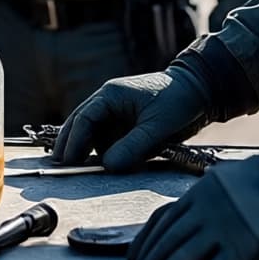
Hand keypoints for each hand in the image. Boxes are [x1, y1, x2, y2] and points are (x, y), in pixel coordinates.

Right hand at [53, 66, 209, 169]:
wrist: (199, 91)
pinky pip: (108, 138)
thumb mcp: (156, 126)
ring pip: (94, 133)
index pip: (84, 119)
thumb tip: (108, 166)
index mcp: (111, 95)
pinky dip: (104, 150)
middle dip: (69, 144)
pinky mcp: (126, 122)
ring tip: (79, 169)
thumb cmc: (178, 100)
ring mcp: (116, 112)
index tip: (68, 161)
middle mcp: (108, 102)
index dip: (74, 141)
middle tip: (59, 165)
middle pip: (80, 123)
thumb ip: (133, 147)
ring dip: (87, 149)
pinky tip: (102, 164)